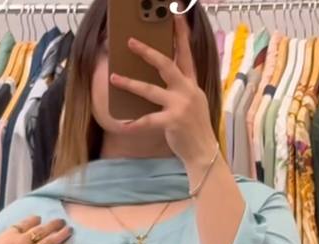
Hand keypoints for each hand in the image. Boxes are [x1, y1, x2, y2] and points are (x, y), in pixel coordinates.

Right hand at [0, 216, 72, 243]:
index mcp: (7, 235)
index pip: (24, 224)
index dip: (34, 220)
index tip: (39, 219)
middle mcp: (20, 242)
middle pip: (40, 230)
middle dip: (52, 225)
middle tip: (61, 222)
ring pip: (49, 241)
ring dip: (61, 234)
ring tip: (69, 230)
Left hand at [110, 14, 218, 173]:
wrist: (204, 153)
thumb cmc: (195, 129)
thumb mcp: (193, 104)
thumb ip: (180, 89)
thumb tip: (160, 80)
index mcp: (192, 85)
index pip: (186, 54)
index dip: (181, 34)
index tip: (176, 16)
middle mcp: (187, 91)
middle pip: (166, 65)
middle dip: (147, 52)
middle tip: (131, 42)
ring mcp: (180, 105)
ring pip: (151, 89)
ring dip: (130, 83)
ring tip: (114, 77)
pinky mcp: (173, 121)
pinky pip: (148, 120)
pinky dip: (134, 124)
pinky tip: (123, 124)